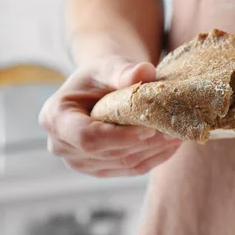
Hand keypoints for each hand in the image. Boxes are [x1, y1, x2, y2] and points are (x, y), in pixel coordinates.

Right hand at [39, 56, 181, 177]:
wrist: (102, 85)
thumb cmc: (102, 73)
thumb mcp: (109, 65)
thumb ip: (123, 71)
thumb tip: (145, 72)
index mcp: (55, 117)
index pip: (87, 137)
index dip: (119, 137)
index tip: (149, 128)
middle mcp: (61, 145)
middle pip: (108, 153)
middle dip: (144, 143)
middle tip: (175, 130)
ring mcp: (80, 162)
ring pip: (123, 164)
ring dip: (155, 151)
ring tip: (179, 134)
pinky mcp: (100, 169)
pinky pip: (131, 169)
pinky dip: (155, 157)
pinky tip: (173, 144)